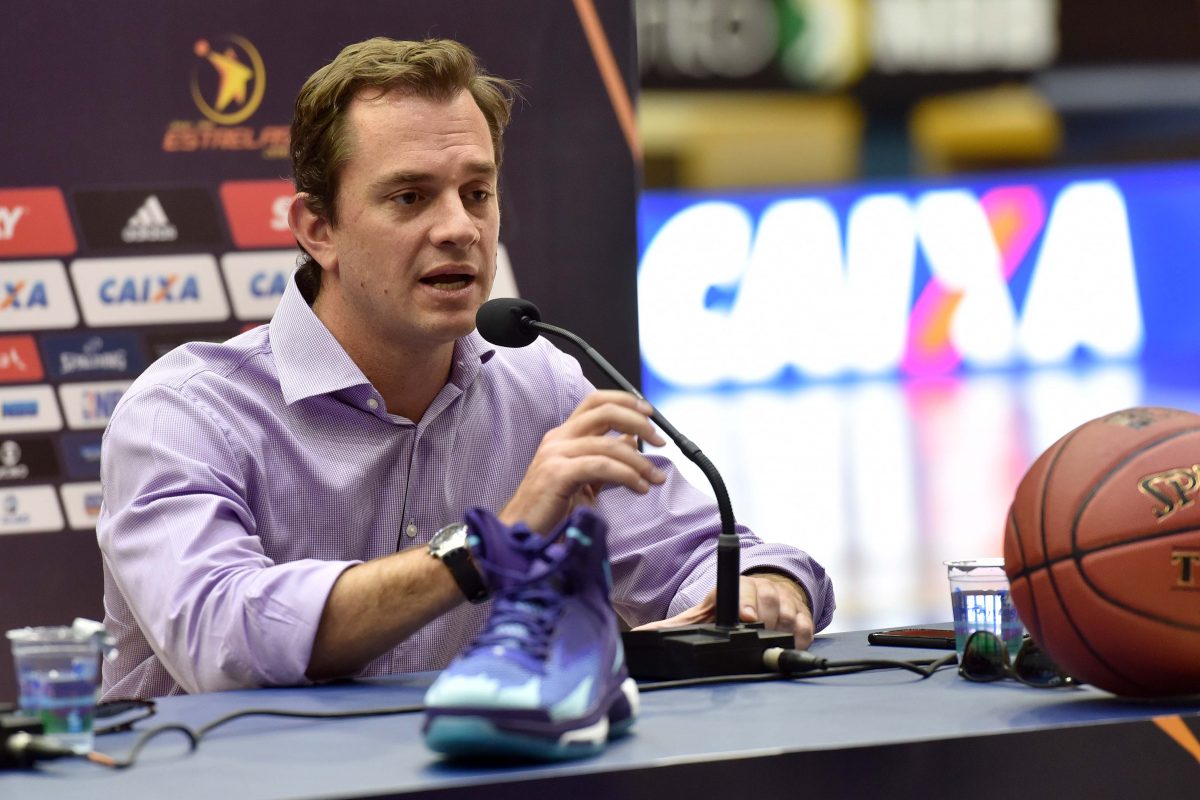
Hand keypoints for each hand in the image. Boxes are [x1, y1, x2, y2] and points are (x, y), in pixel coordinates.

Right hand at [499, 390, 666, 532]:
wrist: (522, 532)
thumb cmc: (552, 509)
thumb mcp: (585, 479)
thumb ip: (606, 458)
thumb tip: (631, 440)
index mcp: (563, 435)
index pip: (596, 402)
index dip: (625, 401)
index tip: (650, 414)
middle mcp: (558, 438)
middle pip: (604, 411)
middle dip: (638, 422)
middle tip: (660, 441)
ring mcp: (555, 454)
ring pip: (608, 444)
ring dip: (639, 461)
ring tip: (655, 479)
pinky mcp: (557, 474)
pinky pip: (601, 467)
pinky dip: (626, 475)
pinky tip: (639, 488)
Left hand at [632, 572, 814, 648]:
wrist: (766, 595)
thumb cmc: (731, 607)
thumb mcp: (703, 614)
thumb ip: (675, 626)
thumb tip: (641, 636)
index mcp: (736, 588)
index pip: (742, 590)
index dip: (745, 603)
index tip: (744, 615)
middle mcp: (762, 590)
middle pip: (768, 605)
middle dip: (762, 620)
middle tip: (756, 631)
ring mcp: (784, 602)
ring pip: (787, 617)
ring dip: (779, 629)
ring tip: (770, 635)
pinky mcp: (802, 615)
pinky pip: (805, 628)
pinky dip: (798, 637)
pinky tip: (788, 639)